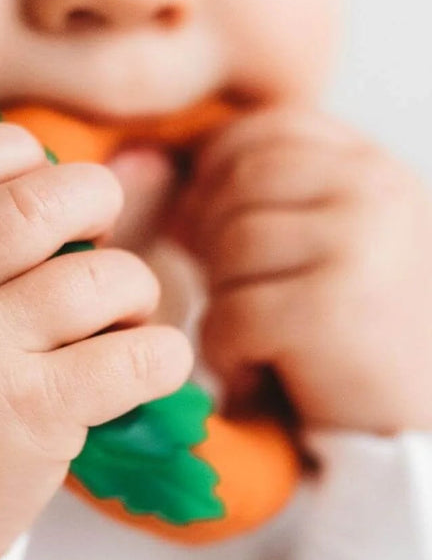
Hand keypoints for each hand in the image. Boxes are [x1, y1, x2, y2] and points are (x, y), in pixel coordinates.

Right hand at [0, 122, 191, 559]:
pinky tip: (148, 367)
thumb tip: (116, 175)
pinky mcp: (30, 416)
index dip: (14, 155)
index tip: (40, 179)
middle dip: (93, 200)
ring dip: (135, 291)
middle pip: (36, 204)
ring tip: (121, 319)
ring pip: (98, 281)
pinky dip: (160, 355)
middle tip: (102, 233)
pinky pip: (130, 358)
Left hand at [170, 106, 431, 435]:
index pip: (262, 131)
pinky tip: (260, 373)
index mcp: (369, 167)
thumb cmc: (348, 341)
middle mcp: (372, 189)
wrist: (406, 428)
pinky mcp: (329, 306)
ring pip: (228, 246)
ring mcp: (357, 242)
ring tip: (257, 342)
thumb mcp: (321, 247)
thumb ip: (268, 201)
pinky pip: (230, 313)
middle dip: (211, 243)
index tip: (208, 235)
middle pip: (235, 183)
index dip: (214, 178)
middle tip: (235, 299)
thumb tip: (153, 161)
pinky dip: (228, 354)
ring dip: (222, 304)